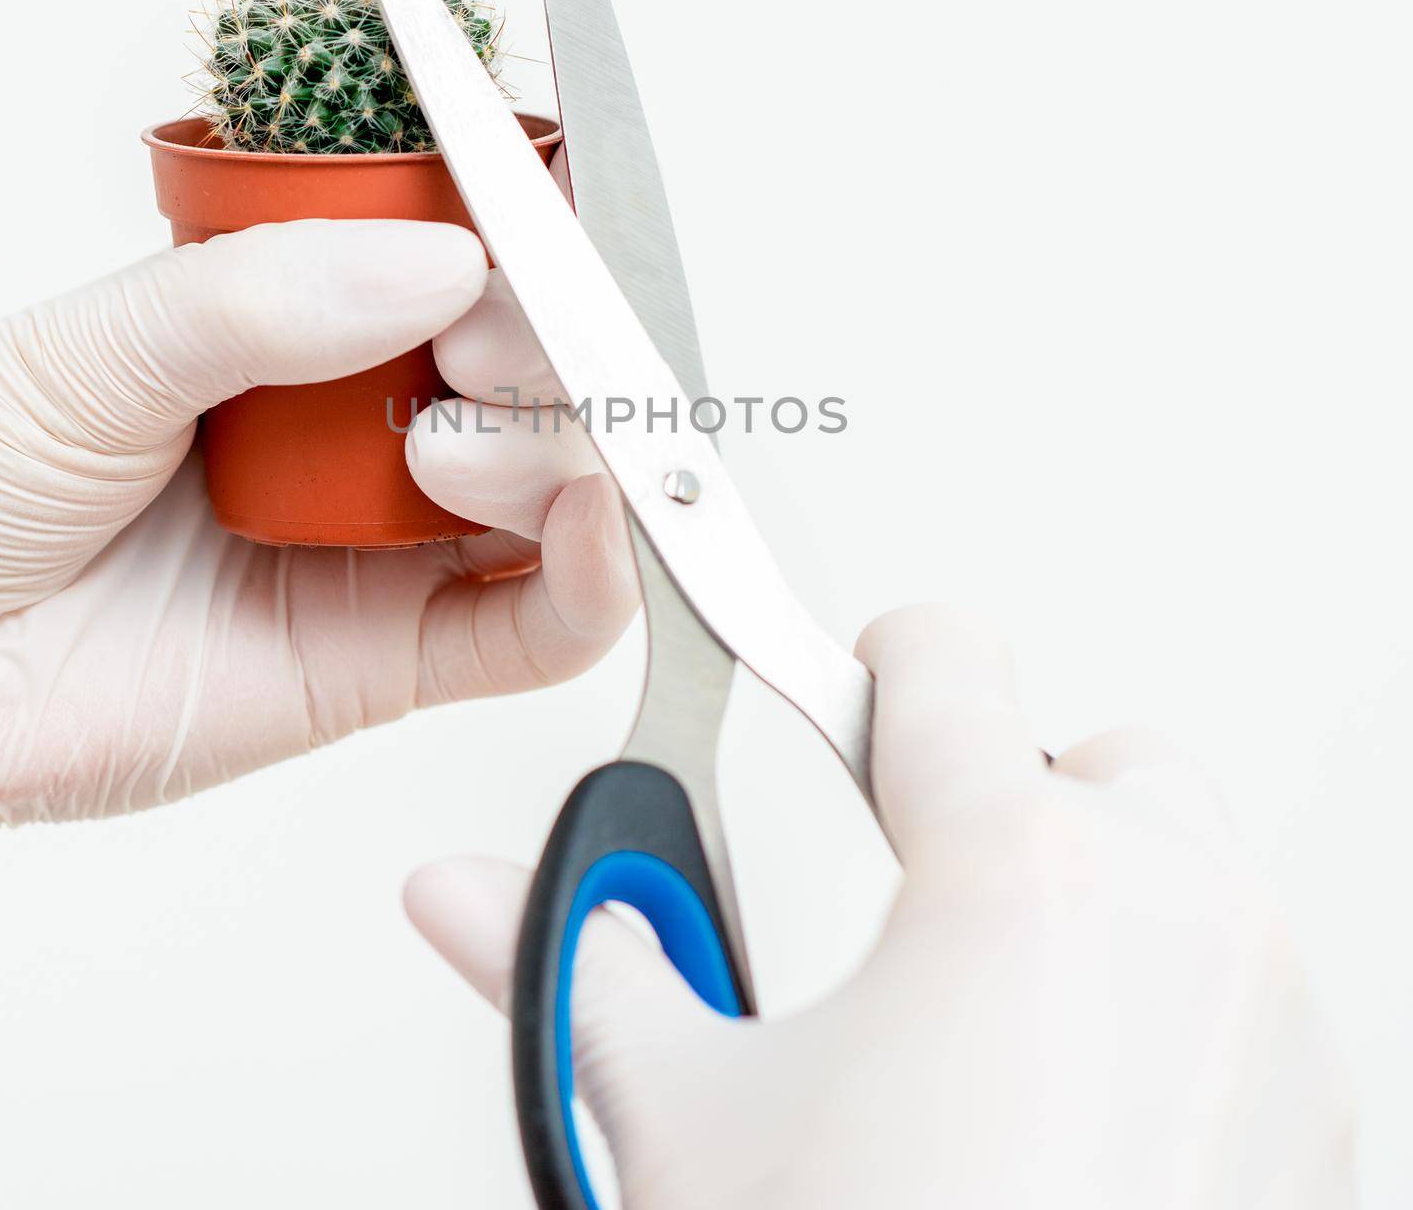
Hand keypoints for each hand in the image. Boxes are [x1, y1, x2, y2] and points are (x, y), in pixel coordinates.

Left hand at [0, 221, 632, 926]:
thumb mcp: (91, 344)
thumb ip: (269, 297)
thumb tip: (443, 261)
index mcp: (296, 315)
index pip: (461, 252)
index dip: (529, 228)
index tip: (551, 208)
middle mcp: (361, 423)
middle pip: (539, 367)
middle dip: (546, 341)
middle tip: (471, 340)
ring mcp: (387, 543)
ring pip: (565, 484)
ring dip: (560, 447)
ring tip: (446, 447)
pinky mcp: (394, 656)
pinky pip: (542, 626)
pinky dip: (599, 576)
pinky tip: (588, 527)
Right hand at [408, 605, 1356, 1209]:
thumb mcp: (685, 1123)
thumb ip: (568, 967)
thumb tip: (459, 895)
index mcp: (1014, 869)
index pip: (946, 653)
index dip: (872, 666)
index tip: (843, 702)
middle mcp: (1175, 915)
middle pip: (1086, 754)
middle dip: (997, 797)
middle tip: (915, 894)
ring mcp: (1268, 1016)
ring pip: (1180, 863)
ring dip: (1089, 896)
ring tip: (981, 1010)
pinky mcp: (1318, 1115)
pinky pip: (1242, 984)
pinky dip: (1163, 1000)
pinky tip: (1062, 1105)